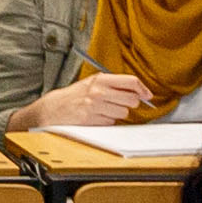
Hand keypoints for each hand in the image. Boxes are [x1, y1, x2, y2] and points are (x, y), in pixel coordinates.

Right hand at [34, 71, 158, 127]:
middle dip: (131, 103)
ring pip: (123, 113)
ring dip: (117, 113)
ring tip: (104, 109)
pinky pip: (112, 123)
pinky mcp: (93, 120)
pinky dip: (108, 121)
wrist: (54, 108)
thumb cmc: (75, 95)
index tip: (147, 95)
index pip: (131, 81)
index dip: (142, 89)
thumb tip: (137, 90)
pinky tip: (97, 116)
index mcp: (100, 79)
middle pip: (131, 99)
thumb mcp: (92, 83)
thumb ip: (113, 84)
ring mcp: (95, 107)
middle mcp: (99, 92)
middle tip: (123, 103)